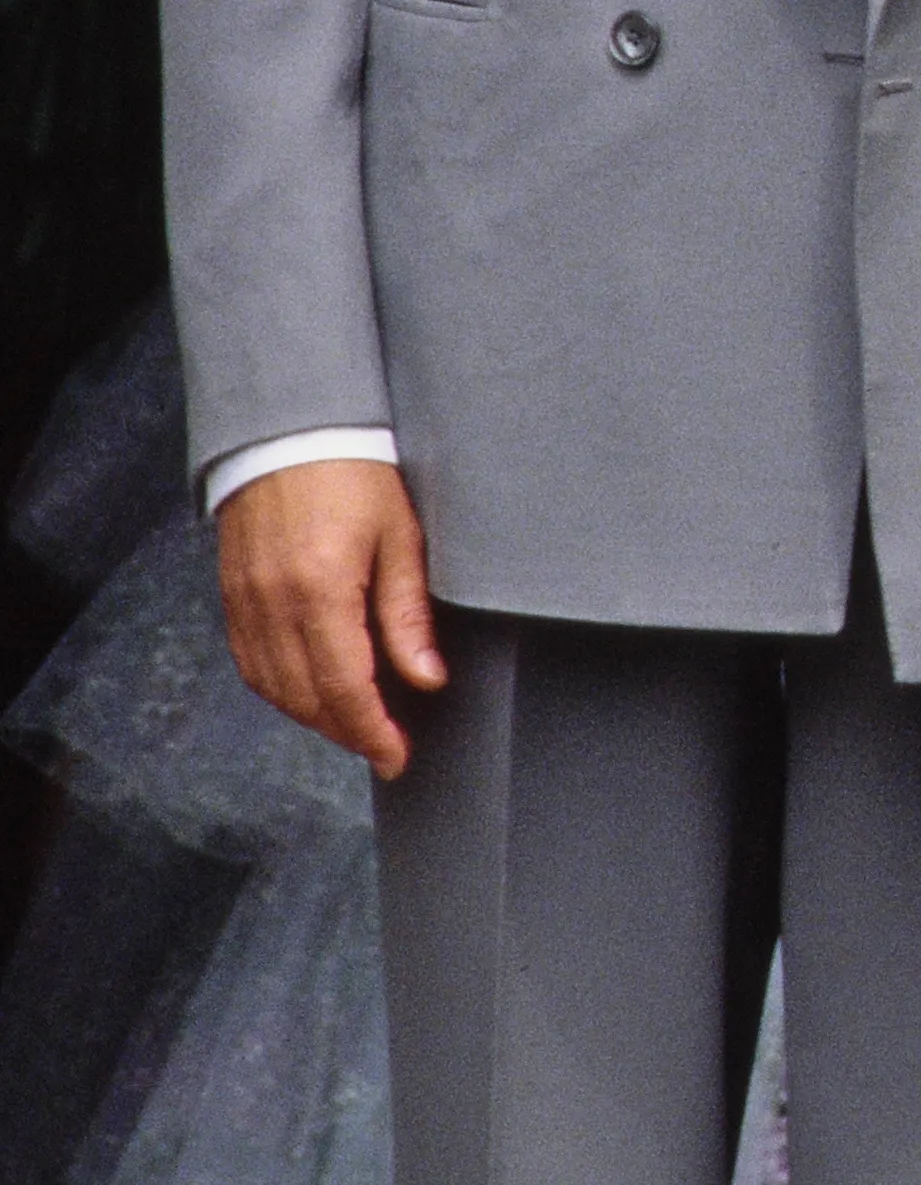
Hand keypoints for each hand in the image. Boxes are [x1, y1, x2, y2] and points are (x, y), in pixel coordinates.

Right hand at [217, 458, 446, 779]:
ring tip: (355, 723)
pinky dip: (280, 689)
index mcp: (321, 590)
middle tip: (384, 746)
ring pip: (273, 688)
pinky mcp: (230, 594)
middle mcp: (273, 603)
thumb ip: (408, 615)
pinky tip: (310, 690)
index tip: (397, 758)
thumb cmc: (357, 473)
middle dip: (347, 732)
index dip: (372, 733)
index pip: (344, 688)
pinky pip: (250, 663)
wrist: (291, 426)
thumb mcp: (400, 538)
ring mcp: (244, 600)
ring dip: (313, 716)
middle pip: (305, 698)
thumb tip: (426, 680)